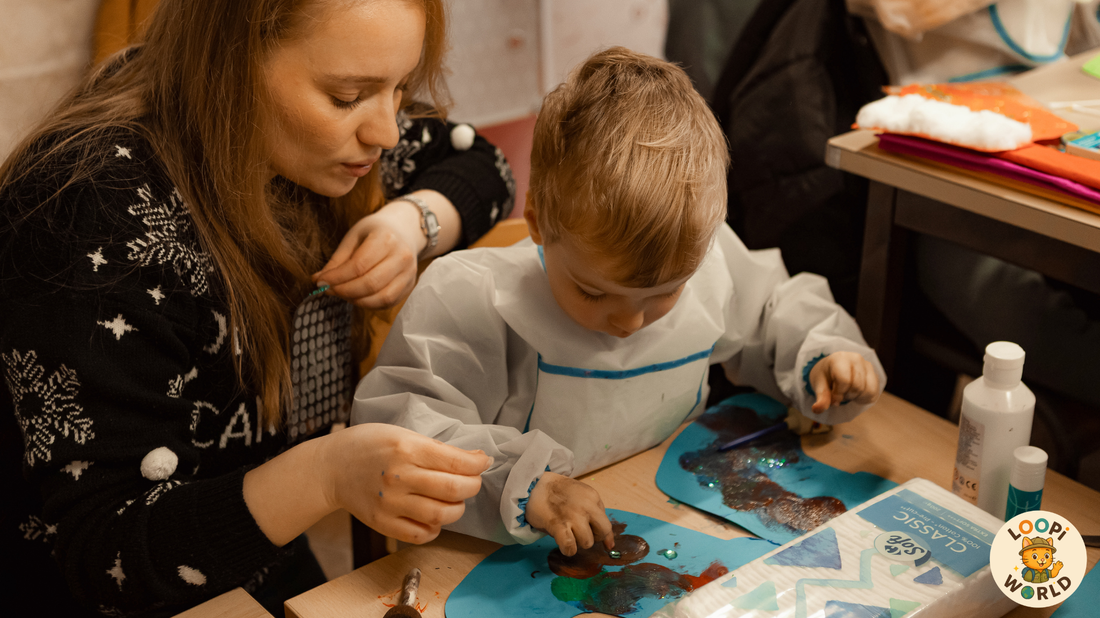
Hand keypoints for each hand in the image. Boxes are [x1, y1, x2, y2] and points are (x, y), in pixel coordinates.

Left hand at [312, 201, 424, 309]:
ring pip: (382, 298)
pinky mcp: (410, 285)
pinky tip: (357, 297)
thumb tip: (318, 281)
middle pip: (370, 284)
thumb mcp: (353, 237)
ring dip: (357, 301)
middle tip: (328, 290)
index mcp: (386, 239)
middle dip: (344, 291)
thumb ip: (337, 260)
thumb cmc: (374, 232)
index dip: (337, 278)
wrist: (404, 230)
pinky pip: (388, 303)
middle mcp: (402, 256)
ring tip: (342, 294)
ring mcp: (409, 273)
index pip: (358, 266)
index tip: (320, 282)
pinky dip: (369, 304)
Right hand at [321, 423, 490, 543]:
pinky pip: (420, 534)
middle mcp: (398, 478)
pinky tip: (434, 517)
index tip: (483, 462)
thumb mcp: (402, 434)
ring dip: (457, 509)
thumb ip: (436, 449)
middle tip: (471, 482)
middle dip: (472, 486)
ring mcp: (390, 504)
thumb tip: (474, 460)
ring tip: (454, 500)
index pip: (456, 463)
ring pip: (440, 515)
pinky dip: (435, 529)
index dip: (477, 465)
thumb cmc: (367, 445)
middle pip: (453, 490)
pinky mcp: (382, 523)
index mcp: (406, 449)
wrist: (331, 468)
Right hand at [525, 472, 613, 555]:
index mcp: (593, 497)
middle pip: (602, 532)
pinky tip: (563, 543)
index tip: (607, 545)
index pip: (606, 523)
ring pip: (587, 542)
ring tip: (569, 534)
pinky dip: (568, 549)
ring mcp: (573, 516)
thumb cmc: (556, 492)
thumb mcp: (581, 494)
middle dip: (594, 537)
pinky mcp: (558, 525)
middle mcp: (586, 506)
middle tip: (582, 534)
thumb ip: (593, 511)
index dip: (605, 536)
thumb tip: (609, 542)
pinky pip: (570, 547)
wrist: (533, 485)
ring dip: (578, 543)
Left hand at [808, 351, 879, 412]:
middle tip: (839, 393)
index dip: (838, 394)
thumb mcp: (819, 386)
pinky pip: (874, 392)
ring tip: (847, 392)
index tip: (832, 396)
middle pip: (857, 387)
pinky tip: (855, 394)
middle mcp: (856, 358)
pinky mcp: (874, 373)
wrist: (832, 370)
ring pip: (868, 390)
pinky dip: (865, 398)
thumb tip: (816, 409)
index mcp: (839, 358)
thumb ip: (821, 398)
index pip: (844, 380)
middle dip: (847, 396)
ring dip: (856, 397)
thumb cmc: (825, 376)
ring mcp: (867, 365)